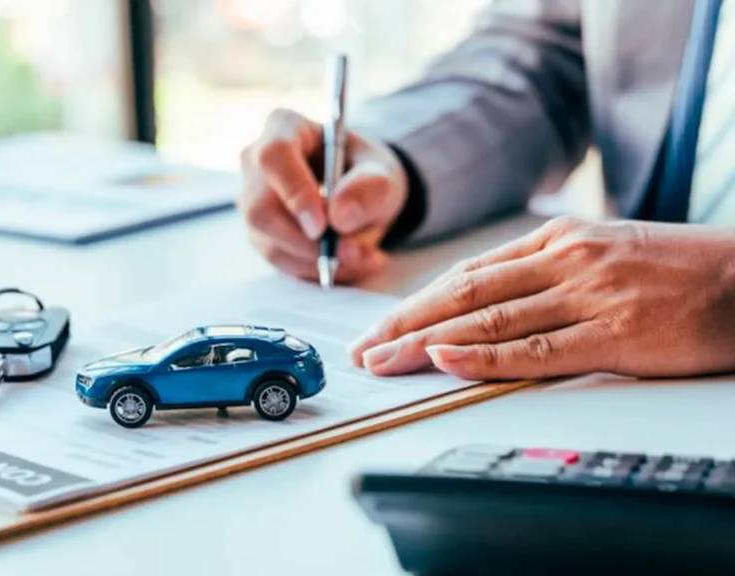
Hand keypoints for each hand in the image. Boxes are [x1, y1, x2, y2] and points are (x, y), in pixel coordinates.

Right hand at [239, 109, 407, 282]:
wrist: (362, 195)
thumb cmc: (367, 173)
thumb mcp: (382, 174)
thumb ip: (368, 188)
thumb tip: (338, 216)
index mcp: (284, 128)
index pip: (274, 157)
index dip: (294, 193)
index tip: (322, 226)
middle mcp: (256, 162)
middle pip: (260, 209)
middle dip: (307, 241)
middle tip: (351, 252)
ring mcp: (252, 200)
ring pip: (269, 242)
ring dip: (318, 260)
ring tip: (363, 257)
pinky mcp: (260, 233)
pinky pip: (280, 261)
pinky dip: (316, 270)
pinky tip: (348, 263)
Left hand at [348, 217, 734, 379]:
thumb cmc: (683, 272)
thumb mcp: (607, 253)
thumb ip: (550, 273)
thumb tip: (494, 302)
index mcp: (559, 240)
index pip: (468, 273)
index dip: (417, 302)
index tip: (381, 326)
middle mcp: (564, 261)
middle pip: (463, 294)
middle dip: (405, 323)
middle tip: (363, 350)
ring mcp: (587, 294)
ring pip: (487, 319)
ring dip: (426, 342)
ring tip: (384, 361)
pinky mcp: (614, 333)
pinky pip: (534, 349)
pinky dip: (482, 355)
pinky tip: (443, 360)